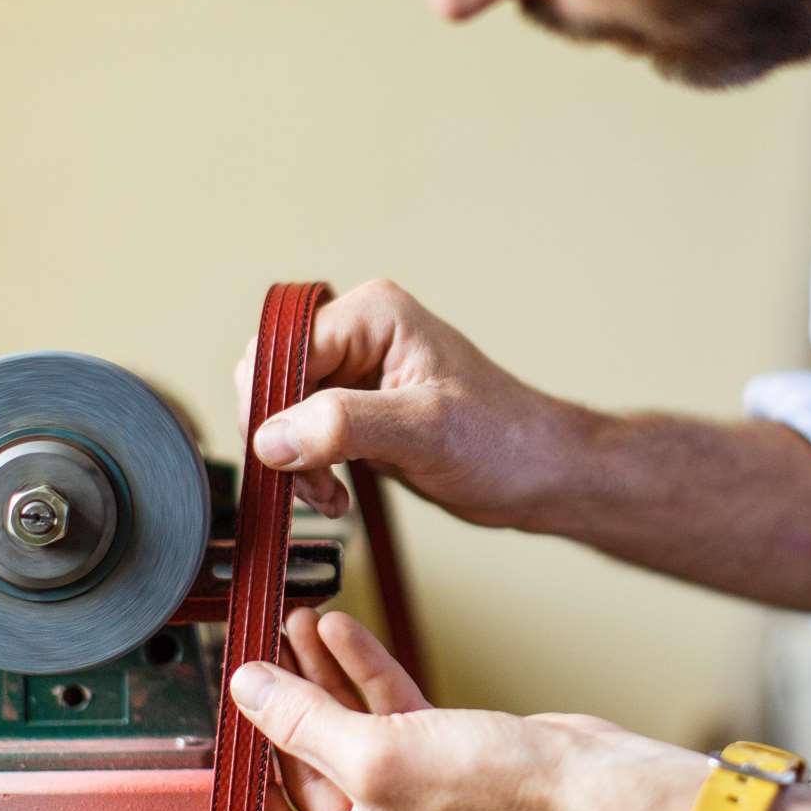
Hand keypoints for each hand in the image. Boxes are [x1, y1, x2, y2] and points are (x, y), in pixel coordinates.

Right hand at [234, 280, 567, 525]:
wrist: (540, 474)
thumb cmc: (505, 442)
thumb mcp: (425, 431)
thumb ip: (345, 425)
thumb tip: (270, 436)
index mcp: (373, 315)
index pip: (280, 349)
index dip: (271, 407)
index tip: (284, 461)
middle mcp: (358, 334)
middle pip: (271, 378)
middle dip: (281, 439)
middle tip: (314, 486)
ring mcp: (356, 372)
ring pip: (281, 411)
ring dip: (295, 461)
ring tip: (331, 496)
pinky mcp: (358, 409)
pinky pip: (303, 433)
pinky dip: (309, 469)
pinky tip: (336, 494)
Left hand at [236, 607, 579, 810]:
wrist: (587, 788)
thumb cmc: (498, 801)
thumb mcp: (376, 755)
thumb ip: (302, 721)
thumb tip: (249, 692)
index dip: (253, 772)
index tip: (238, 714)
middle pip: (311, 771)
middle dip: (288, 704)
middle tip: (266, 651)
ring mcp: (416, 806)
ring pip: (351, 736)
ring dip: (324, 678)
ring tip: (300, 626)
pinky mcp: (447, 767)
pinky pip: (391, 721)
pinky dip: (367, 676)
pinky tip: (344, 633)